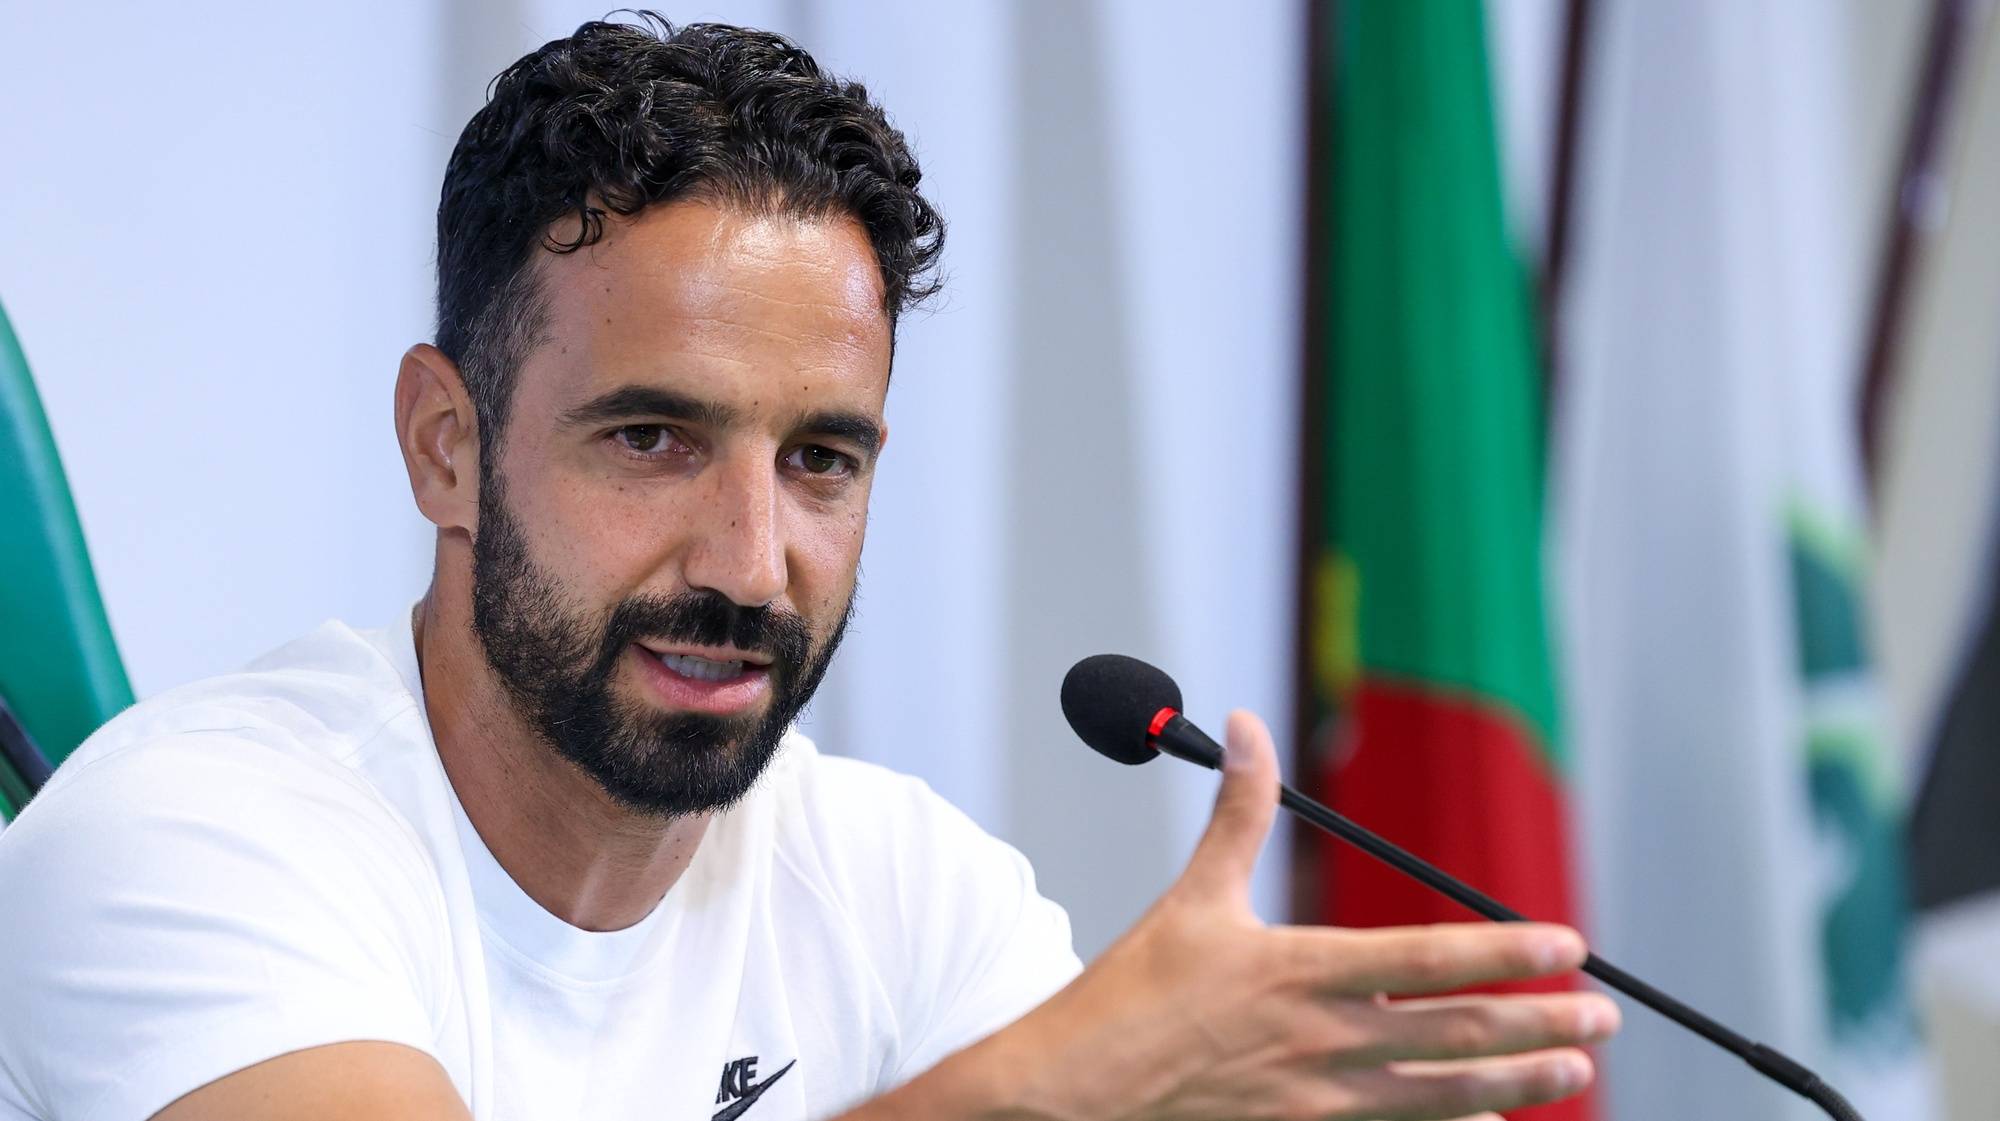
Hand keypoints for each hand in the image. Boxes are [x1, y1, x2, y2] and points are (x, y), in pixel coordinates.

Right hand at [997, 710, 1618, 1120]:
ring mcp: (1316, 1101)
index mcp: (1298, 970)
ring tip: (1576, 1072)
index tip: (1568, 945)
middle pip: (1455, 1033)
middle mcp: (1321, 1040)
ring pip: (1443, 1093)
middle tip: (1603, 1016)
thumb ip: (1238, 813)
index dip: (1506, 952)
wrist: (1073, 1093)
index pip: (1427, 960)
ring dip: (1518, 1082)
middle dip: (1540, 1024)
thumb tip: (1250, 724)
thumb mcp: (1192, 898)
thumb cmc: (1129, 996)